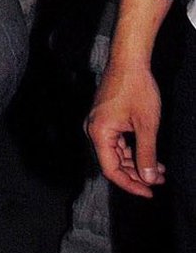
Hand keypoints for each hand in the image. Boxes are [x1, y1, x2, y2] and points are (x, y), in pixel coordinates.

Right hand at [85, 59, 164, 196]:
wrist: (129, 60)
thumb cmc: (136, 88)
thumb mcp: (147, 125)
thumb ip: (146, 154)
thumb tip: (147, 178)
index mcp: (99, 133)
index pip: (111, 170)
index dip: (130, 185)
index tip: (149, 192)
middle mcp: (94, 130)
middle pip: (113, 163)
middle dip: (137, 174)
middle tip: (158, 180)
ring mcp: (98, 124)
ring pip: (116, 153)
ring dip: (137, 163)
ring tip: (158, 169)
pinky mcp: (105, 119)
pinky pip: (116, 142)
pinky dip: (133, 150)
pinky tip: (150, 154)